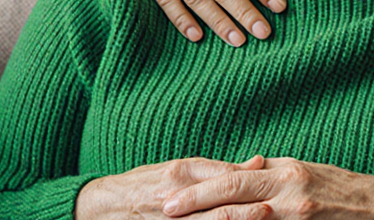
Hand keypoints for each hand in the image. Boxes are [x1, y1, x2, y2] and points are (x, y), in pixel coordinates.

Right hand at [76, 156, 266, 219]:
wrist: (100, 208)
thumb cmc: (144, 183)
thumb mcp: (178, 167)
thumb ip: (218, 168)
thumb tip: (259, 162)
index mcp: (181, 174)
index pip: (221, 178)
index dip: (248, 184)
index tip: (272, 186)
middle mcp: (174, 199)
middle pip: (216, 208)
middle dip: (244, 212)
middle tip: (269, 212)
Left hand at [162, 158, 373, 219]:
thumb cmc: (348, 191)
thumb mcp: (309, 174)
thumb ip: (276, 174)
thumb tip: (246, 168)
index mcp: (287, 172)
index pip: (233, 177)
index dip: (200, 186)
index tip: (171, 191)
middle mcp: (290, 190)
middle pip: (232, 194)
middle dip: (195, 203)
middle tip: (164, 209)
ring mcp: (298, 213)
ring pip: (244, 219)